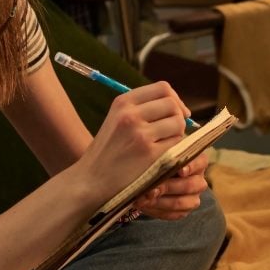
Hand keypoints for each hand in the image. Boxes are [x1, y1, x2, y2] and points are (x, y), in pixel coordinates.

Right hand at [76, 82, 189, 202]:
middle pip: (173, 104)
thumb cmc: (106, 153)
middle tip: (174, 132)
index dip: (176, 99)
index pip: (163, 88)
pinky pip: (177, 144)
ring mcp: (140, 134)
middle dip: (179, 117)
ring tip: (167, 145)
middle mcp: (130, 114)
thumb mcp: (116, 120)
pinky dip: (176, 150)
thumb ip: (141, 109)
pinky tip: (164, 157)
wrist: (90, 181)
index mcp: (123, 103)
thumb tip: (177, 106)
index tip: (177, 112)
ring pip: (178, 123)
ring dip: (179, 134)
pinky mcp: (149, 154)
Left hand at [135, 151, 207, 219]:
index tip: (180, 170)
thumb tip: (173, 137)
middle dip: (168, 187)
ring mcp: (193, 197)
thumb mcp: (160, 149)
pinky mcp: (184, 210)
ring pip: (182, 203)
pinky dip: (157, 210)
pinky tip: (144, 205)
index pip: (200, 162)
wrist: (146, 174)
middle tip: (151, 188)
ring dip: (161, 202)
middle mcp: (198, 179)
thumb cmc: (156, 157)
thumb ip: (165, 145)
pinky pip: (174, 214)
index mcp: (197, 161)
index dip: (191, 166)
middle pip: (190, 185)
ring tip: (143, 198)